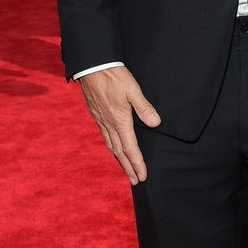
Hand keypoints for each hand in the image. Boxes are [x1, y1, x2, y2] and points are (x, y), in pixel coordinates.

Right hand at [79, 67, 160, 184]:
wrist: (91, 66)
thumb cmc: (113, 76)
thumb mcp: (132, 89)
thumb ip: (144, 107)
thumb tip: (156, 123)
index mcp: (120, 120)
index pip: (131, 148)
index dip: (137, 163)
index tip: (143, 176)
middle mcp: (109, 124)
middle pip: (120, 152)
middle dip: (128, 168)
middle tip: (135, 181)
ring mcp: (101, 120)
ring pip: (111, 146)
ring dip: (119, 160)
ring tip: (126, 170)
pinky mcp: (96, 115)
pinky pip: (105, 137)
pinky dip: (112, 148)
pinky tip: (114, 148)